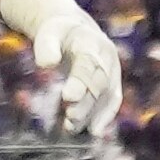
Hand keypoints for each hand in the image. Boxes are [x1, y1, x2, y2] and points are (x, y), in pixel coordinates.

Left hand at [2, 0, 123, 137]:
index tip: (67, 98)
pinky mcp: (112, 81)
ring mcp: (112, 69)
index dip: (80, 82)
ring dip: (92, 114)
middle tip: (70, 118)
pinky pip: (113, 100)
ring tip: (72, 128)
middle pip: (99, 82)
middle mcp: (106, 56)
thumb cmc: (57, 32)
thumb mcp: (48, 32)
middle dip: (86, 102)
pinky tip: (94, 131)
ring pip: (107, 95)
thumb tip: (46, 64)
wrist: (74, 28)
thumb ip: (46, 47)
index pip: (87, 64)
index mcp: (90, 42)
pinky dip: (105, 116)